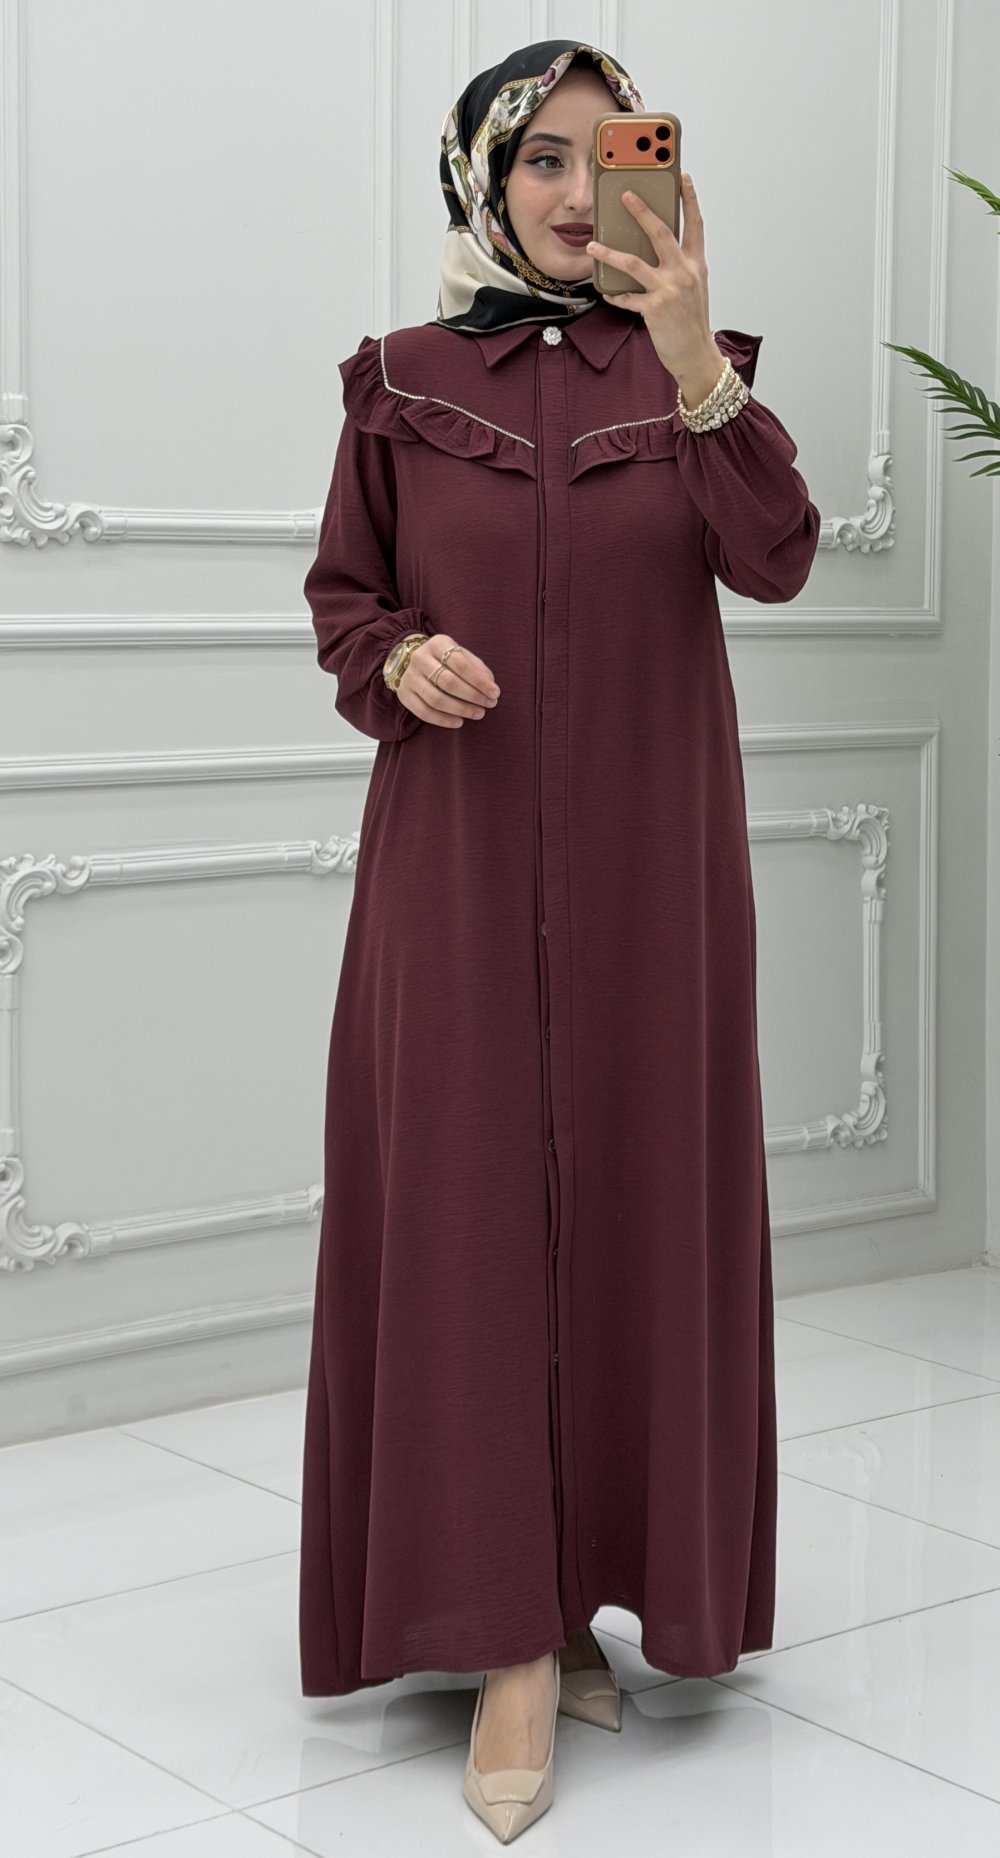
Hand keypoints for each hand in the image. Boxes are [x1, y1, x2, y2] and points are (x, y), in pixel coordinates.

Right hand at [397, 634, 500, 728]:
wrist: (413, 662)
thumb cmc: (445, 660)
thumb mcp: (461, 655)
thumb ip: (477, 667)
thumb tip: (490, 685)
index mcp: (437, 644)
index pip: (461, 664)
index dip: (479, 681)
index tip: (495, 693)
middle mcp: (420, 658)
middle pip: (448, 682)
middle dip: (472, 696)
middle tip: (488, 705)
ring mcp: (409, 677)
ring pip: (436, 699)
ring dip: (460, 709)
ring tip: (478, 714)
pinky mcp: (404, 694)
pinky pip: (423, 712)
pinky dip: (443, 720)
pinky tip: (459, 722)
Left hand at [587, 173, 723, 398]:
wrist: (696, 355)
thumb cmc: (691, 321)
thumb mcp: (692, 287)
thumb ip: (679, 265)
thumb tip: (655, 247)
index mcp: (696, 263)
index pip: (695, 224)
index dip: (690, 199)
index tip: (682, 176)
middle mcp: (684, 272)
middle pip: (661, 233)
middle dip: (641, 211)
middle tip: (624, 194)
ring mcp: (669, 290)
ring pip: (634, 263)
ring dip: (610, 252)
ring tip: (593, 245)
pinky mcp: (654, 309)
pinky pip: (627, 297)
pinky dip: (614, 294)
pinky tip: (604, 290)